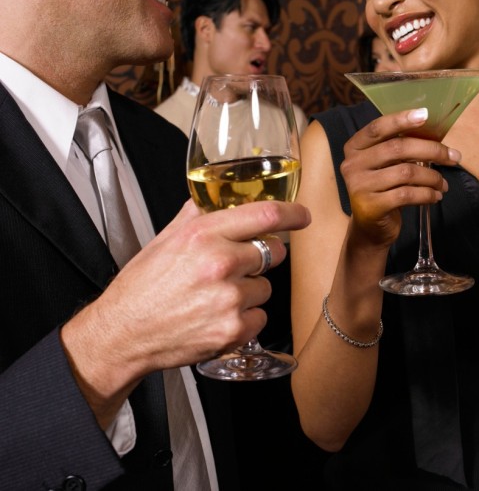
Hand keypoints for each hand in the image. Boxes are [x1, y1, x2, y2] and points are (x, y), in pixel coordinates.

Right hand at [61, 199, 310, 418]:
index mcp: (203, 235)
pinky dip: (246, 319)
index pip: (265, 215)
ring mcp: (229, 299)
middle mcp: (220, 264)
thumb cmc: (141, 288)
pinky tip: (218, 317)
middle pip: (273, 252)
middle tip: (237, 268)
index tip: (302, 215)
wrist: (123, 334)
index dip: (291, 213)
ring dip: (250, 291)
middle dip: (262, 257)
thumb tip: (219, 198)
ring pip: (266, 288)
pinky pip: (261, 317)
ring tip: (216, 298)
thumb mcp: (165, 239)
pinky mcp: (234, 329)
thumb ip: (197, 215)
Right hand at [340, 108, 460, 247]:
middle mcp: (352, 164)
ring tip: (443, 184)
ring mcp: (359, 186)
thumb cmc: (383, 190)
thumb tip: (435, 136)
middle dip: (431, 150)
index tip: (426, 115)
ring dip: (432, 177)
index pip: (378, 128)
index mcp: (355, 148)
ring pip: (406, 172)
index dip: (402, 120)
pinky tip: (436, 196)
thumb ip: (400, 149)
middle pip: (397, 148)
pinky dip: (427, 194)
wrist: (370, 229)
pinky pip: (407, 194)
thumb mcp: (385, 166)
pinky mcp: (371, 207)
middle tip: (454, 157)